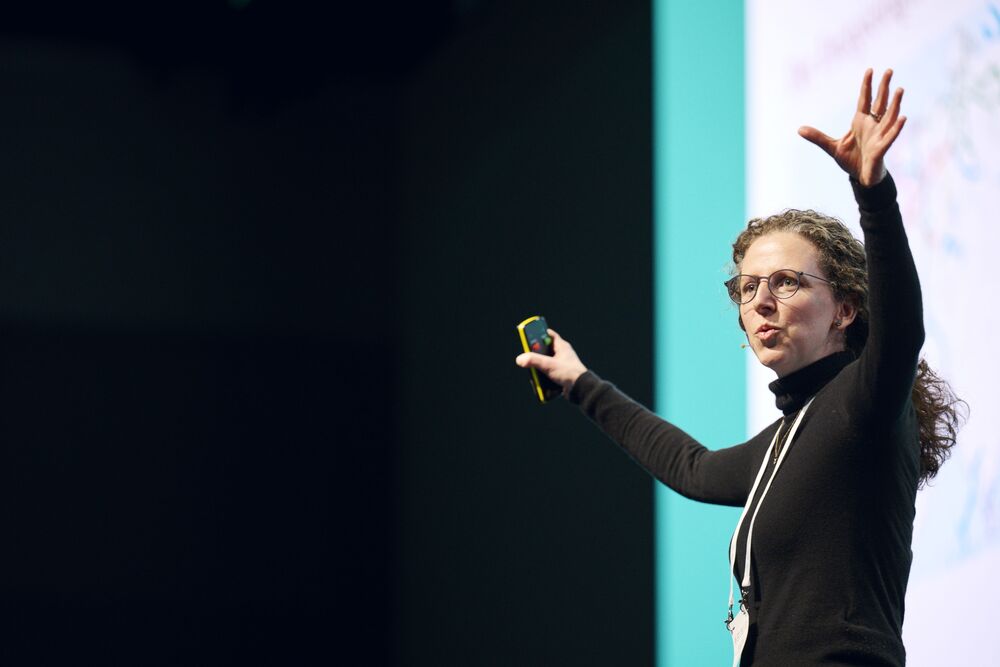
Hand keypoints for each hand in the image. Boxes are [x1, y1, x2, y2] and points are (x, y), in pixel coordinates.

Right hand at [515, 328, 587, 394]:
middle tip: (528, 356)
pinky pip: (549, 372)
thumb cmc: (570, 373)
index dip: (539, 334)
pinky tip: (541, 380)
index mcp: (562, 346)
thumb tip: (520, 359)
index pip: (549, 335)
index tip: (529, 334)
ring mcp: (561, 364)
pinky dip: (544, 375)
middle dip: (536, 354)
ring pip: (546, 362)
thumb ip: (534, 361)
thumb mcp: (549, 365)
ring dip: (539, 366)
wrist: (581, 389)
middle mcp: (562, 354)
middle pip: (545, 349)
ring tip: (535, 371)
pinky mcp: (561, 374)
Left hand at [798, 68, 906, 185]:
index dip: (867, 86)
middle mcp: (873, 125)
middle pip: (880, 102)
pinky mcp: (881, 149)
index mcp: (861, 122)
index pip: (865, 100)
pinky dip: (896, 128)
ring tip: (900, 89)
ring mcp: (879, 136)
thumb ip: (817, 137)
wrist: (861, 177)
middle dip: (884, 87)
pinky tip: (903, 118)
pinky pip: (891, 137)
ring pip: (889, 116)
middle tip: (889, 70)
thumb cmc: (851, 159)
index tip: (869, 70)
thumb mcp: (832, 147)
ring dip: (895, 103)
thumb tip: (798, 129)